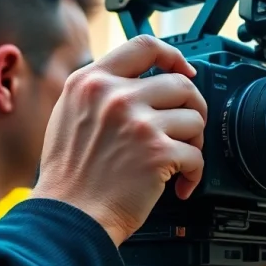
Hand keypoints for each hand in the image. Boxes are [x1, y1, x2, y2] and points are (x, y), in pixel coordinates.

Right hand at [31, 35, 207, 245]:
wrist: (69, 218)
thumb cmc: (69, 177)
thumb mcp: (69, 114)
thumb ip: (100, 91)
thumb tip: (141, 81)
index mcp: (91, 82)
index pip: (144, 46)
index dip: (173, 56)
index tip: (184, 71)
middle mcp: (115, 96)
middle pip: (180, 83)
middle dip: (192, 107)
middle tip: (187, 129)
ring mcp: (138, 123)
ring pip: (194, 118)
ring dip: (193, 141)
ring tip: (178, 159)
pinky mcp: (158, 152)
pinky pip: (197, 155)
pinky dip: (193, 173)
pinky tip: (179, 184)